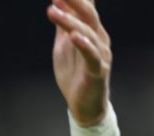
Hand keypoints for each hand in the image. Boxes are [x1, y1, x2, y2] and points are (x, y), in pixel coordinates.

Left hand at [47, 0, 110, 126]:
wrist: (84, 106)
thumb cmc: (75, 74)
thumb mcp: (63, 46)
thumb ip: (62, 26)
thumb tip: (56, 4)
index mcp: (92, 32)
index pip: (86, 9)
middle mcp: (99, 39)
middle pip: (88, 15)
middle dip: (74, 1)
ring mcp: (100, 54)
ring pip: (87, 33)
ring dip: (69, 21)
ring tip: (53, 12)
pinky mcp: (98, 70)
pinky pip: (91, 55)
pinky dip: (83, 44)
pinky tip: (73, 36)